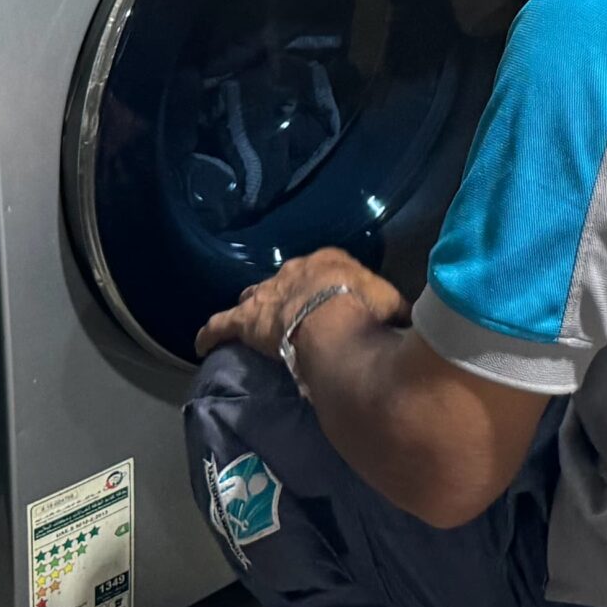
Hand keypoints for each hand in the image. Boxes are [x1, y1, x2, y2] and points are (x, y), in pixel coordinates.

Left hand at [194, 247, 407, 359]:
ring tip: (253, 323)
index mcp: (329, 262)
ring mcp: (266, 293)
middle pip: (283, 282)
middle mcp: (293, 271)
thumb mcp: (390, 306)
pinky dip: (211, 333)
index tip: (327, 303)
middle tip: (291, 315)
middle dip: (285, 295)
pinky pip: (220, 325)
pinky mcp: (245, 321)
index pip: (321, 271)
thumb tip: (404, 324)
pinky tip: (202, 344)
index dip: (322, 289)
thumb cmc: (364, 309)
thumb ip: (391, 313)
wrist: (331, 319)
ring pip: (251, 298)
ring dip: (252, 309)